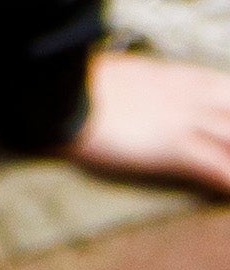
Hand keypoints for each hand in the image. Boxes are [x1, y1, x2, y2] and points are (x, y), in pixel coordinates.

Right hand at [73, 48, 229, 193]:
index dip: (229, 104)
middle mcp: (187, 95)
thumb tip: (138, 86)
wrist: (56, 93)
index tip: (227, 118)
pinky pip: (218, 168)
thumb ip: (141, 80)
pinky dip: (229, 182)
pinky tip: (229, 197)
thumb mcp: (116, 72)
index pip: (224, 87)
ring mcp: (183, 120)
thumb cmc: (75, 82)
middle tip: (227, 148)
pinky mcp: (174, 147)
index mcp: (172, 75)